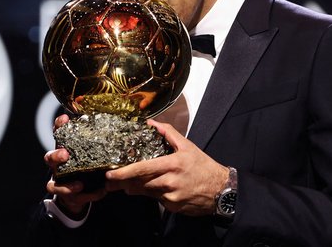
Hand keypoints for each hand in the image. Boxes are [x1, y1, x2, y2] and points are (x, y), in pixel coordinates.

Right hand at [43, 114, 106, 215]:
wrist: (76, 194)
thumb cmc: (83, 167)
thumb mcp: (90, 152)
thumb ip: (97, 142)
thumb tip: (117, 124)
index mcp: (64, 150)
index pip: (58, 135)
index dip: (59, 126)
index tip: (65, 118)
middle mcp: (58, 166)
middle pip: (49, 158)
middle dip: (56, 156)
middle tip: (65, 154)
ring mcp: (59, 182)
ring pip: (53, 183)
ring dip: (66, 184)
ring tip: (80, 184)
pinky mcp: (66, 196)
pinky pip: (73, 198)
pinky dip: (86, 196)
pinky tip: (99, 192)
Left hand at [104, 119, 227, 215]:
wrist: (221, 190)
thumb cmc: (203, 167)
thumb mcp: (187, 146)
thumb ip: (168, 133)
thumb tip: (151, 123)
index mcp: (172, 164)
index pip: (142, 169)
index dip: (124, 172)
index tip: (110, 174)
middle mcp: (170, 182)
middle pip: (140, 183)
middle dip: (123, 183)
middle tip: (110, 182)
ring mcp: (171, 197)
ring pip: (146, 192)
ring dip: (135, 188)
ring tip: (125, 185)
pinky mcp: (173, 207)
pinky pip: (156, 200)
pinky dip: (152, 194)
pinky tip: (153, 188)